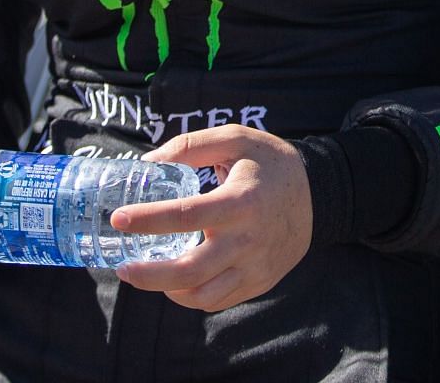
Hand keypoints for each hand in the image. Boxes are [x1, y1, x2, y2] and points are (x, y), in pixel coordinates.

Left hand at [114, 125, 312, 311]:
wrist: (320, 195)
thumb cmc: (270, 164)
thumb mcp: (237, 139)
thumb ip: (192, 146)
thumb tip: (147, 164)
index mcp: (241, 201)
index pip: (186, 215)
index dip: (148, 219)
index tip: (119, 218)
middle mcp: (248, 239)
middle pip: (190, 270)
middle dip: (149, 275)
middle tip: (122, 268)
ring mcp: (255, 266)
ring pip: (202, 295)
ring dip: (167, 290)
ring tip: (146, 274)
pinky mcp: (259, 282)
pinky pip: (217, 300)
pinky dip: (191, 295)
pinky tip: (177, 280)